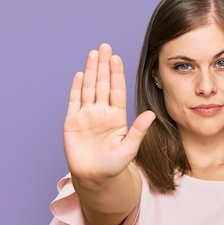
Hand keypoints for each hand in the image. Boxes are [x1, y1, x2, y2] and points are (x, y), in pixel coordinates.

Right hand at [63, 43, 155, 183]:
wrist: (95, 178)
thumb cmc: (114, 165)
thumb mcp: (130, 148)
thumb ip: (138, 130)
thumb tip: (151, 114)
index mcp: (116, 117)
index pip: (117, 90)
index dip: (116, 74)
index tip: (117, 58)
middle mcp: (102, 112)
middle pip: (102, 84)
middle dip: (103, 65)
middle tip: (104, 46)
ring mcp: (86, 116)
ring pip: (89, 88)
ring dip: (91, 71)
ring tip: (93, 54)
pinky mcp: (72, 122)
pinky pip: (74, 101)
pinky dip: (77, 88)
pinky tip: (81, 75)